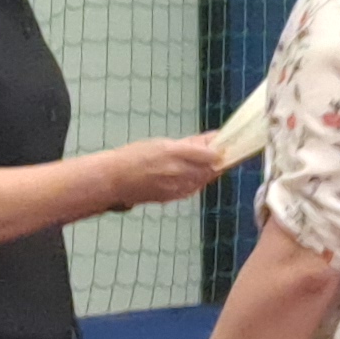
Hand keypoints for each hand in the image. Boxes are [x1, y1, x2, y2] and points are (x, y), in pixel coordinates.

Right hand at [104, 134, 225, 208]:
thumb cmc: (134, 156)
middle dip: (216, 162)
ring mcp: (175, 186)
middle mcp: (177, 171)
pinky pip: (192, 189)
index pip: (208, 154)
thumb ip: (187, 144)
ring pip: (202, 180)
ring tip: (205, 164)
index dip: (219, 151)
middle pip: (209, 169)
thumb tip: (208, 141)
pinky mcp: (172, 197)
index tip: (224, 146)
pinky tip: (192, 176)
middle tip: (220, 155)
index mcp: (173, 152)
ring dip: (207, 172)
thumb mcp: (160, 143)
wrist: (115, 180)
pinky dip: (197, 182)